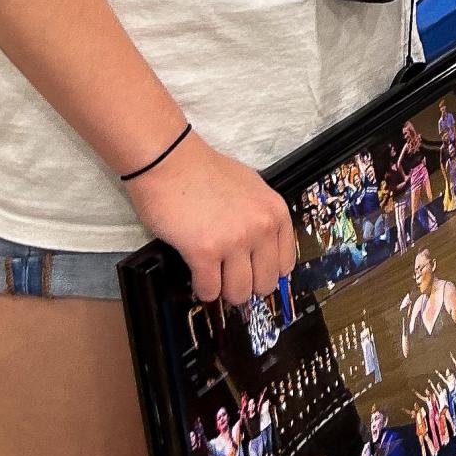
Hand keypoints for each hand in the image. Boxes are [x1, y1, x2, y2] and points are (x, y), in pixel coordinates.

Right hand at [125, 130, 297, 305]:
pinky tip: (197, 275)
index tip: (253, 273)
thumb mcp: (250, 188)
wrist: (171, 162)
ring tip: (213, 277)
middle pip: (265, 284)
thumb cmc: (205, 172)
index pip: (285, 263)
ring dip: (224, 291)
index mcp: (275, 212)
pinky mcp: (204, 251)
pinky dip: (203, 288)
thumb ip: (260, 217)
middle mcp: (260, 228)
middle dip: (246, 286)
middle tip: (230, 278)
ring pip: (239, 293)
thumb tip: (261, 250)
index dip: (266, 272)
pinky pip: (210, 290)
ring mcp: (234, 241)